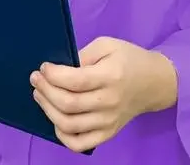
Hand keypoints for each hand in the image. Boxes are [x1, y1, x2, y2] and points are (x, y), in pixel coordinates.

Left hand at [30, 36, 177, 152]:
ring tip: (40, 95)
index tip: (43, 67)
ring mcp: (108, 122)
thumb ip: (83, 55)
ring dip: (48, 110)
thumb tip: (59, 68)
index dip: (53, 75)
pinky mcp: (108, 134)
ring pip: (69, 124)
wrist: (153, 82)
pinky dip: (62, 136)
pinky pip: (80, 144)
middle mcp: (109, 102)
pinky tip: (55, 119)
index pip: (75, 81)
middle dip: (46, 91)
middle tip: (35, 79)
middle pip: (68, 104)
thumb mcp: (107, 45)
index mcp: (110, 76)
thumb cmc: (128, 58)